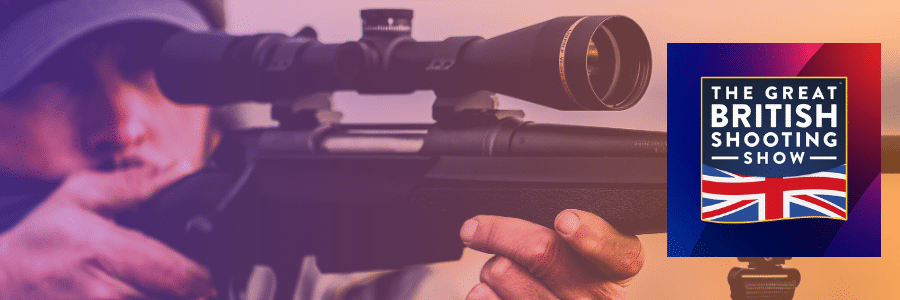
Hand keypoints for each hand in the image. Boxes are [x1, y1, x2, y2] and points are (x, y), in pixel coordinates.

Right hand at [0, 167, 215, 298]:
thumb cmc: (37, 243)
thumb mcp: (78, 197)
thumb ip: (133, 185)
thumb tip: (178, 169)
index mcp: (106, 251)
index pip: (178, 272)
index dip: (204, 273)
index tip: (213, 269)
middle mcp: (106, 292)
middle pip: (179, 297)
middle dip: (195, 288)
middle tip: (199, 279)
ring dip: (171, 296)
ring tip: (169, 284)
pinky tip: (142, 291)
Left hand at [460, 209, 643, 299]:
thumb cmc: (569, 276)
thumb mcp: (585, 250)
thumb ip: (569, 227)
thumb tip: (516, 213)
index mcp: (616, 271)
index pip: (618, 254)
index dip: (591, 236)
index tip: (565, 220)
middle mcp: (595, 298)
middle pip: (542, 252)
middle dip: (500, 232)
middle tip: (476, 227)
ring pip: (503, 272)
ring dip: (491, 266)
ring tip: (503, 270)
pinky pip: (485, 298)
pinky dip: (480, 291)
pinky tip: (491, 291)